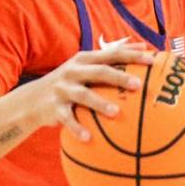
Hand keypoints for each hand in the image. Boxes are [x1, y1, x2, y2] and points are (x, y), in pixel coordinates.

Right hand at [21, 43, 149, 140]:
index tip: (152, 60)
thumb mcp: (88, 65)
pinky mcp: (54, 107)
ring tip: (116, 113)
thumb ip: (113, 56)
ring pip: (83, 95)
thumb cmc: (71, 81)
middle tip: (139, 85)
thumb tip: (144, 46)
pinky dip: (77, 128)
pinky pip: (67, 119)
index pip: (111, 54)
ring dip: (100, 103)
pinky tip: (89, 138)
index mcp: (85, 59)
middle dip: (119, 77)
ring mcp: (63, 89)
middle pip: (99, 71)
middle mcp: (73, 71)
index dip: (131, 56)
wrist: (32, 99)